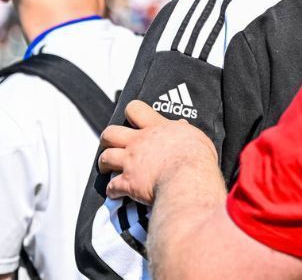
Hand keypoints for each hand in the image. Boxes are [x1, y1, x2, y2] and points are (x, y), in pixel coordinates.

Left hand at [98, 100, 218, 204]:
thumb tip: (182, 125)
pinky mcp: (127, 183)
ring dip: (104, 163)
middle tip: (113, 144)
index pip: (135, 109)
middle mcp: (139, 142)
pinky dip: (112, 190)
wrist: (187, 181)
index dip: (132, 113)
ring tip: (107, 168)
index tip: (134, 120)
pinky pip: (111, 186)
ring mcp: (130, 162)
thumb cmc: (197, 159)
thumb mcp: (195, 137)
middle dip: (108, 139)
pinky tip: (116, 193)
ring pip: (105, 157)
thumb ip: (184, 131)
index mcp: (156, 128)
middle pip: (111, 133)